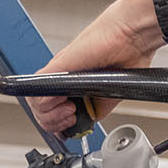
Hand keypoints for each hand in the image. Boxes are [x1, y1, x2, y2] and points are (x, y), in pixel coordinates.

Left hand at [30, 0, 157, 135]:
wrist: (132, 39)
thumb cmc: (127, 58)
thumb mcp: (109, 95)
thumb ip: (92, 110)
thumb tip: (83, 124)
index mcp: (73, 83)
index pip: (49, 111)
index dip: (55, 125)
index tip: (69, 127)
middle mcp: (62, 76)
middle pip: (39, 112)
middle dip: (54, 125)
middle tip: (72, 118)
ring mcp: (57, 71)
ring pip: (35, 104)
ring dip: (52, 117)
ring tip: (71, 110)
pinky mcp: (56, 66)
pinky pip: (37, 90)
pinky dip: (48, 104)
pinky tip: (66, 102)